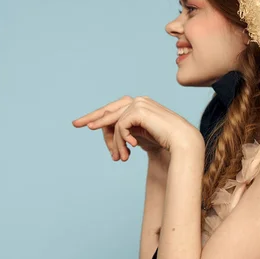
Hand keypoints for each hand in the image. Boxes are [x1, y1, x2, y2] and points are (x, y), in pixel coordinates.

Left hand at [72, 96, 202, 160]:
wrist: (182, 143)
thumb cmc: (165, 142)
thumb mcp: (141, 137)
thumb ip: (127, 132)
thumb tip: (111, 136)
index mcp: (139, 105)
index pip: (113, 109)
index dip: (97, 116)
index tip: (82, 123)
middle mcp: (138, 101)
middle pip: (108, 110)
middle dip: (92, 118)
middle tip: (77, 125)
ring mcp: (139, 104)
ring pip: (113, 122)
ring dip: (114, 142)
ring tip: (119, 158)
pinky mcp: (139, 110)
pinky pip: (120, 126)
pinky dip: (122, 140)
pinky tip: (130, 150)